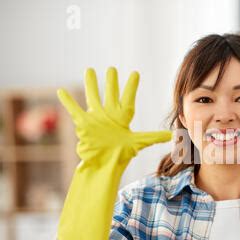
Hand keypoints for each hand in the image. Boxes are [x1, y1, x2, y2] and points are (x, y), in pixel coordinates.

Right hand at [57, 67, 171, 166]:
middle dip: (111, 81)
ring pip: (93, 96)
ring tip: (89, 70)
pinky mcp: (83, 124)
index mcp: (123, 118)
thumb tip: (172, 135)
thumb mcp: (139, 142)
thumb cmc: (121, 156)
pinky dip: (67, 101)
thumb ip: (153, 137)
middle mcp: (109, 115)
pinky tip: (61, 90)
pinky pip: (74, 109)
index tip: (135, 73)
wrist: (104, 165)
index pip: (128, 98)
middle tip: (112, 69)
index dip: (131, 86)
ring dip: (91, 84)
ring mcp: (96, 118)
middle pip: (110, 94)